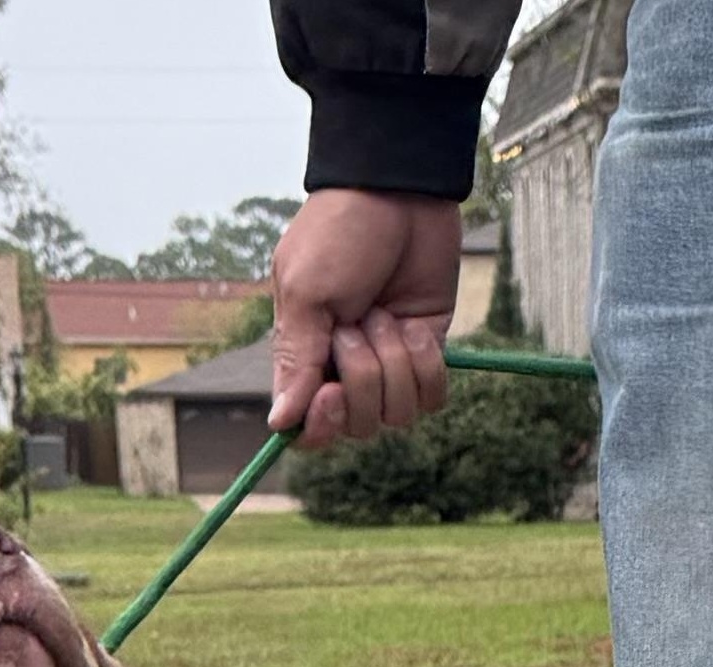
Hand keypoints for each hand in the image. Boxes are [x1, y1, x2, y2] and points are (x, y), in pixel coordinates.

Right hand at [268, 190, 462, 447]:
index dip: (322, 426)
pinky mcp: (427, 353)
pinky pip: (432, 396)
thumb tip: (279, 423)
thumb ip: (296, 360)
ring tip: (386, 314)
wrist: (398, 190)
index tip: (330, 393)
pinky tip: (415, 326)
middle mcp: (346, 371)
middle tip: (358, 323)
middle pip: (357, 425)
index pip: (309, 429)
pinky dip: (427, 365)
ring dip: (394, 363)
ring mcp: (390, 364)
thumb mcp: (306, 293)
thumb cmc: (339, 233)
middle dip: (363, 376)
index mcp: (306, 361)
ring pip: (396, 414)